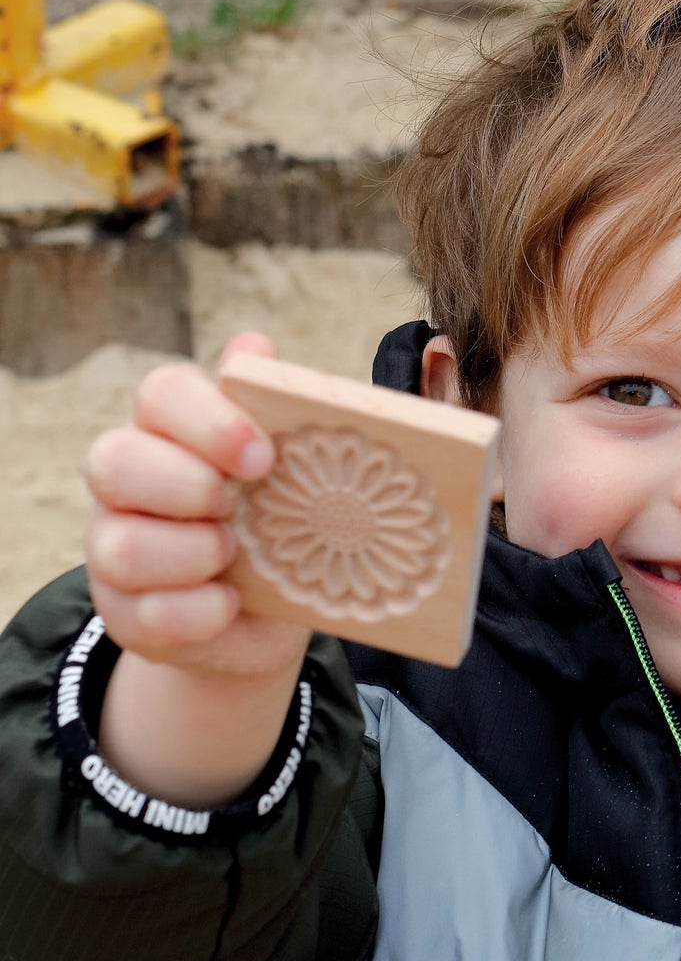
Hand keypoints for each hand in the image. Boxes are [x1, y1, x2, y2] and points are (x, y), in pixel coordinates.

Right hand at [83, 332, 309, 680]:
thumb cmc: (275, 525)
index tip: (263, 457)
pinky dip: (200, 612)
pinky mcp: (124, 613)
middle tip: (238, 507)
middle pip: (113, 460)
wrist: (263, 616)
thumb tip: (255, 345)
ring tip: (234, 557)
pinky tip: (230, 604)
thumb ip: (273, 413)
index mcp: (170, 433)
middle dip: (188, 487)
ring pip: (119, 545)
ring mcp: (115, 549)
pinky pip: (147, 614)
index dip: (210, 421)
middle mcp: (127, 485)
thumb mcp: (287, 475)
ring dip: (193, 554)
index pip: (161, 394)